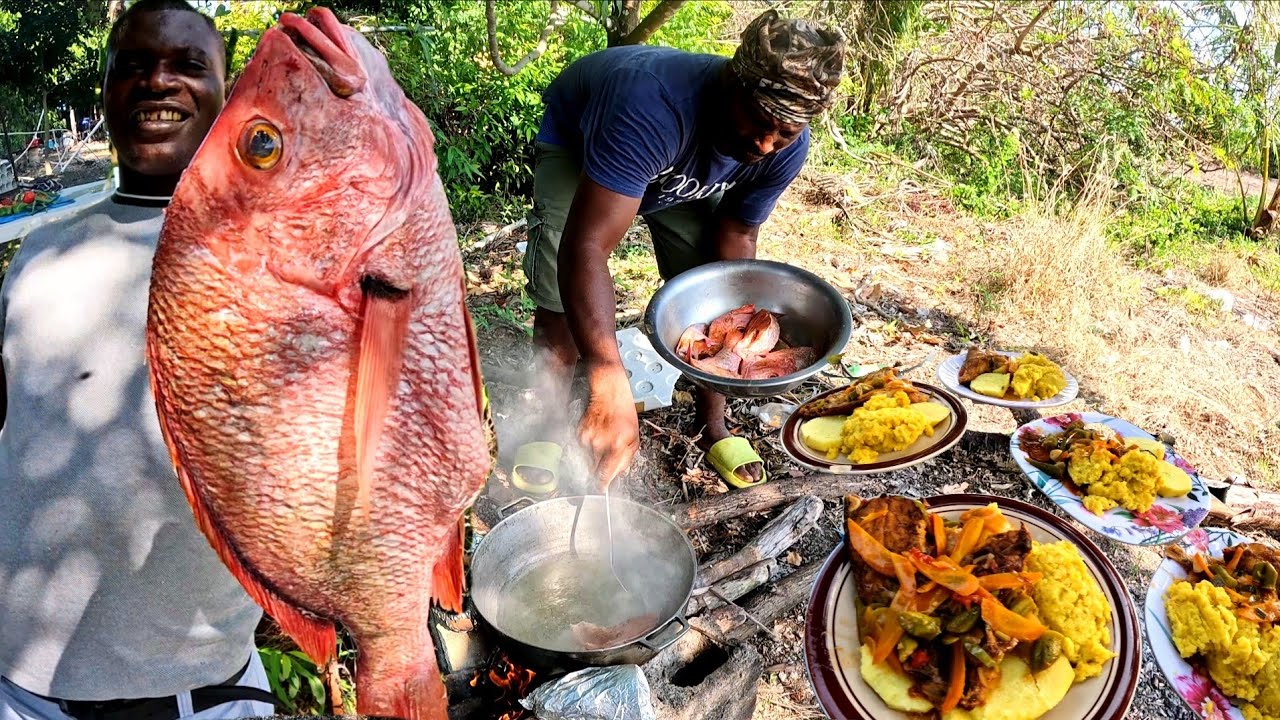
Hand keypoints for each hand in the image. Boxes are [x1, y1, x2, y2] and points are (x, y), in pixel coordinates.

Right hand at [578, 362, 638, 489]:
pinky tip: (597, 437)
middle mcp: (600, 443)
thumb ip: (625, 460)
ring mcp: (588, 438)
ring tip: (603, 444)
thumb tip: (616, 476)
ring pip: (587, 460)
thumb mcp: (634, 439)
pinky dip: (588, 448)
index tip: (601, 490)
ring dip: (594, 458)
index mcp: (617, 446)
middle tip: (604, 463)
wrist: (609, 393)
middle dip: (598, 470)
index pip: (604, 475)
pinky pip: (582, 449)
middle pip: (594, 470)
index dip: (602, 485)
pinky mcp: (579, 433)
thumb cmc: (624, 414)